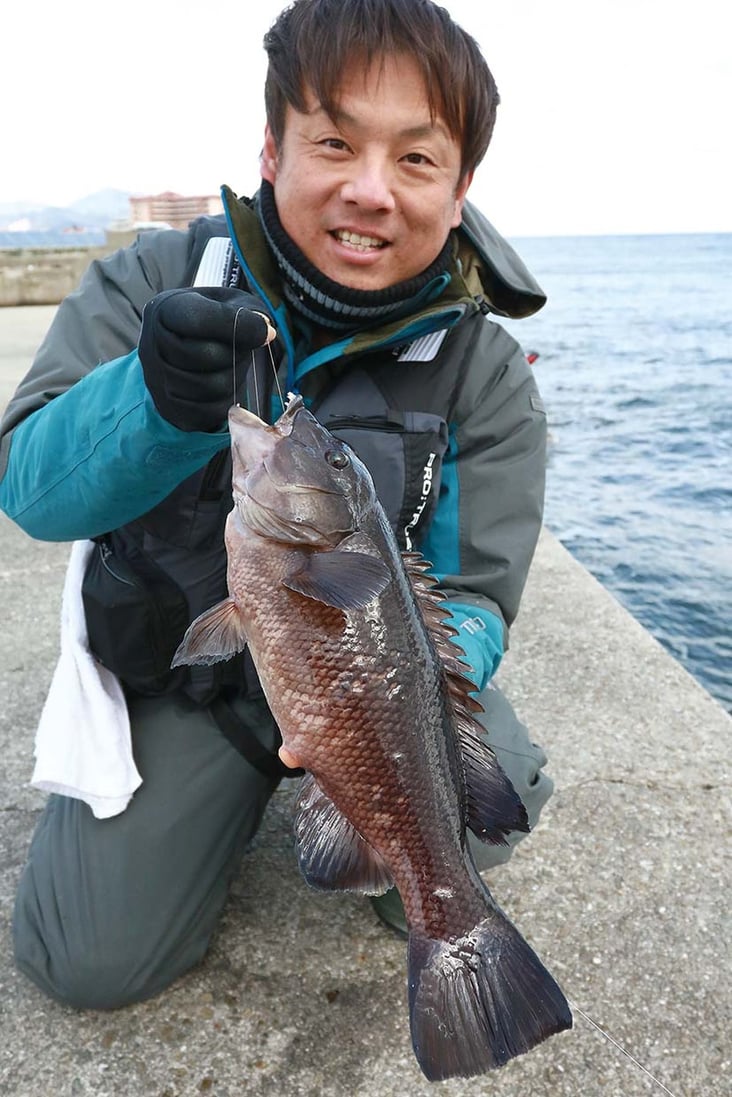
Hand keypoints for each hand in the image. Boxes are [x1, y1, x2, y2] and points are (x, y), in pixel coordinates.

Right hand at [139, 287, 274, 431]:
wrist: (180, 345)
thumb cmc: (209, 319)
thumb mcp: (227, 302)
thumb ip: (246, 311)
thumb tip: (265, 332)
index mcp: (165, 309)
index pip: (200, 320)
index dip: (238, 326)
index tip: (265, 332)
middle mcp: (152, 345)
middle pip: (208, 356)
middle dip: (236, 353)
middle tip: (240, 348)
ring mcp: (156, 381)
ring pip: (212, 386)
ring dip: (234, 377)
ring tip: (231, 363)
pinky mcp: (169, 408)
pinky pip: (211, 411)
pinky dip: (227, 399)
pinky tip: (224, 382)